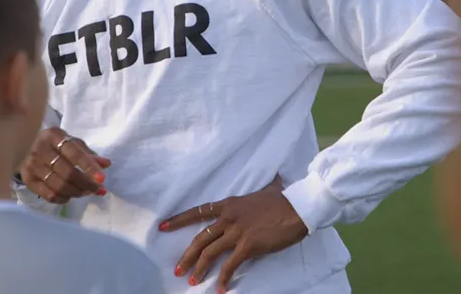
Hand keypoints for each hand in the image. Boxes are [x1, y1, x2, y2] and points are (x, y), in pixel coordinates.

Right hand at [21, 127, 110, 203]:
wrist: (24, 146)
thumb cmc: (55, 144)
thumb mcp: (72, 142)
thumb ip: (88, 153)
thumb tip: (106, 164)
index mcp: (53, 135)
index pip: (74, 153)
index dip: (89, 167)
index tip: (102, 179)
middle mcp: (40, 149)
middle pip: (67, 173)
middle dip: (85, 184)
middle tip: (97, 189)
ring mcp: (31, 165)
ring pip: (58, 186)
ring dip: (76, 192)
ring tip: (86, 192)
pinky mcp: (27, 179)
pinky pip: (48, 195)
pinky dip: (63, 199)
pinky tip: (70, 196)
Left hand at [158, 176, 307, 292]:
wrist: (298, 207)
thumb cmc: (285, 199)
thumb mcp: (270, 189)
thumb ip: (267, 186)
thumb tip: (276, 178)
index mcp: (229, 204)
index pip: (199, 212)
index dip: (179, 220)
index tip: (163, 226)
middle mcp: (228, 217)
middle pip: (200, 238)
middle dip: (186, 255)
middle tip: (177, 269)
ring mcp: (236, 231)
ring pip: (209, 252)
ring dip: (199, 269)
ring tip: (192, 281)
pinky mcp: (247, 245)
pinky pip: (230, 265)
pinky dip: (223, 278)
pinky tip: (220, 289)